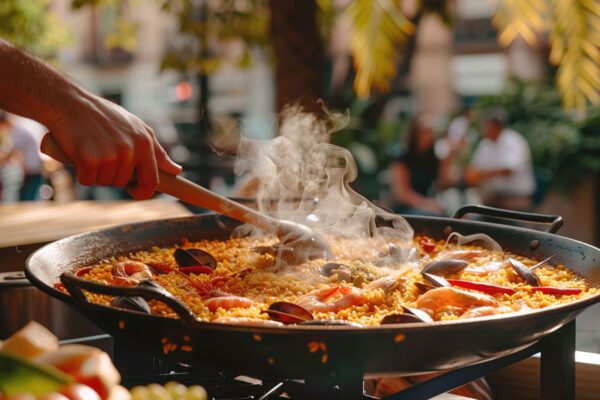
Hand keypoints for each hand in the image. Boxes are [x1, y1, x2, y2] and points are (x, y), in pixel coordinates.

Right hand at [48, 92, 181, 198]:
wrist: (69, 102)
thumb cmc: (103, 115)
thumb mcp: (136, 127)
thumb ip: (157, 151)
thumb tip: (176, 170)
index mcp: (145, 143)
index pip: (152, 180)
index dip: (143, 191)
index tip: (134, 190)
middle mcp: (131, 150)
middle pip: (123, 182)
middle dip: (111, 174)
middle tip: (101, 152)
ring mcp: (111, 155)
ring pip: (105, 182)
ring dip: (96, 173)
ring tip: (91, 149)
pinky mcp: (90, 160)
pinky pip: (88, 180)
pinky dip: (82, 173)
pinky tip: (79, 154)